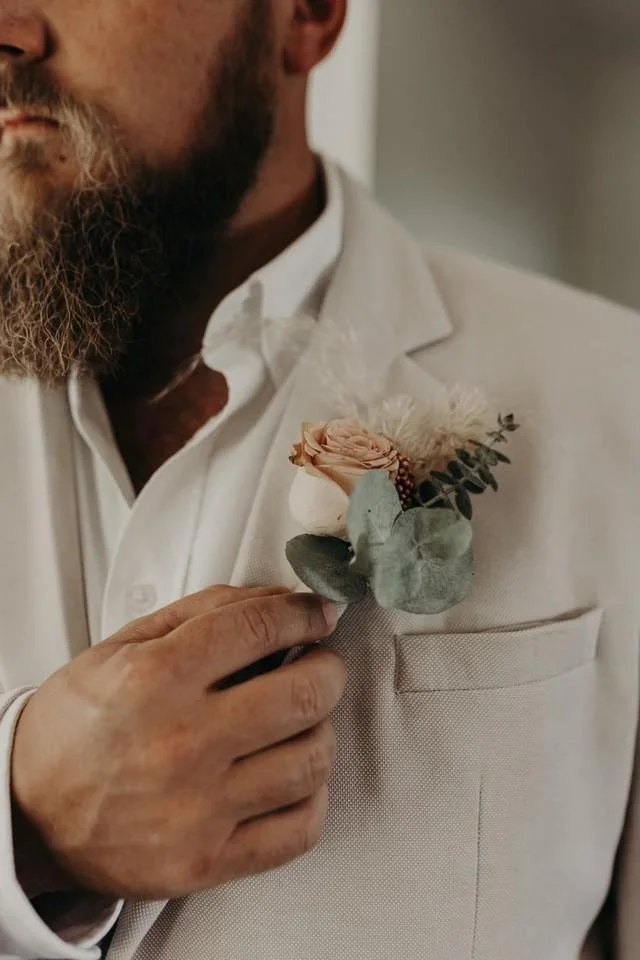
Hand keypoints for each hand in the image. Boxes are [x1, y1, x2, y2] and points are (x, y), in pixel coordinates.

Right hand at [11, 586, 344, 898]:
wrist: (27, 814)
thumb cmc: (77, 727)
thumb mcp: (122, 647)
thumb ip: (203, 613)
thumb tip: (279, 599)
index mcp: (154, 680)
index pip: (261, 628)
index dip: (306, 612)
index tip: (318, 614)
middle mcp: (180, 744)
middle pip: (305, 693)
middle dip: (327, 668)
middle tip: (319, 664)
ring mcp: (196, 810)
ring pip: (313, 759)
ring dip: (320, 730)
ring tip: (300, 722)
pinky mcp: (206, 861)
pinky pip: (300, 828)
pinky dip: (312, 796)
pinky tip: (291, 776)